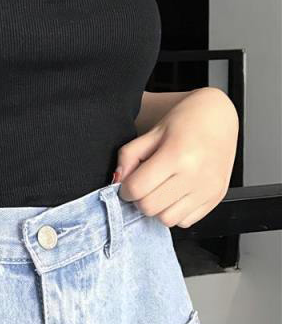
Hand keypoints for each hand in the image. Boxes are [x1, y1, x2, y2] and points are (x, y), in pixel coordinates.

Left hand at [116, 87, 238, 227]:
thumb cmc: (185, 120)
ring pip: (168, 220)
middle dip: (139, 199)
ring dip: (157, 208)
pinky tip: (173, 194)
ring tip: (158, 190)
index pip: (138, 188)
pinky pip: (186, 221)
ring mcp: (208, 190)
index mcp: (176, 155)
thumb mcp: (152, 131)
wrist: (219, 117)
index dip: (125, 188)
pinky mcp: (216, 199)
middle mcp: (194, 176)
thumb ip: (129, 155)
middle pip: (150, 208)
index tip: (127, 183)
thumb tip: (119, 179)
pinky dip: (175, 212)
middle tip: (141, 185)